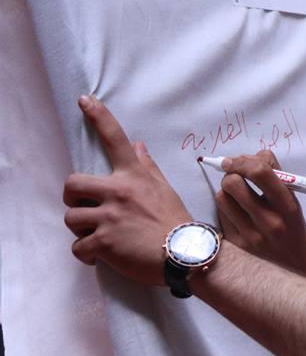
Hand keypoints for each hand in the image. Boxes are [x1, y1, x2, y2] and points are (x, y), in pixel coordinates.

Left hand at [63, 95, 191, 285]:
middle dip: (73, 199)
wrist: (185, 254)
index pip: (115, 139)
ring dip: (81, 230)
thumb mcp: (164, 189)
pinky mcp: (103, 243)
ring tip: (99, 236)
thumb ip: (146, 167)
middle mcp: (118, 192)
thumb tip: (137, 146)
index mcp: (134, 176)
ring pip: (71, 218)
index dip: (99, 116)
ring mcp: (109, 217)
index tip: (85, 100)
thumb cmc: (175, 221)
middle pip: (72, 185)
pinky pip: (78, 247)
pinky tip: (101, 256)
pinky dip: (87, 254)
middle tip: (86, 209)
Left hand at [215, 151, 305, 300]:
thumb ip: (274, 173)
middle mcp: (267, 222)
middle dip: (232, 174)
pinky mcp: (234, 246)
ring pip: (221, 198)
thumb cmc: (292, 225)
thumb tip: (248, 156)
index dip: (244, 161)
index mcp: (286, 206)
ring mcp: (248, 236)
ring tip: (238, 197)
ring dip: (226, 191)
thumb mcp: (292, 198)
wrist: (293, 265)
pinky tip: (237, 214)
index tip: (238, 160)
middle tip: (237, 177)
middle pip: (233, 183)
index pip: (260, 172)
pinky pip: (219, 215)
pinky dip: (226, 209)